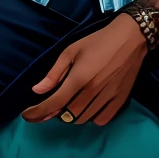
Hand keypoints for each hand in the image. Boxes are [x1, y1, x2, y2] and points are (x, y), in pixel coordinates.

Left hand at [22, 14, 147, 125]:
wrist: (131, 37)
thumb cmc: (99, 41)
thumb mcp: (72, 50)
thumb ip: (54, 73)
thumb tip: (37, 90)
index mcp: (79, 78)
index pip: (54, 103)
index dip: (37, 112)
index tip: (27, 116)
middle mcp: (92, 91)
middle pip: (67, 115)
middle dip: (56, 112)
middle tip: (55, 102)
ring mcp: (108, 97)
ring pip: (83, 119)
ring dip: (72, 115)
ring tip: (72, 102)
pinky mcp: (120, 100)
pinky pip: (101, 120)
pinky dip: (91, 117)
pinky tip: (90, 106)